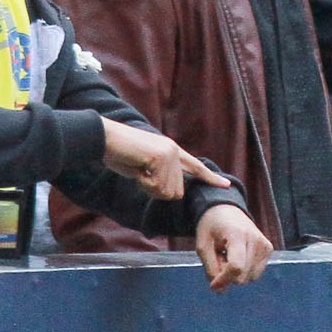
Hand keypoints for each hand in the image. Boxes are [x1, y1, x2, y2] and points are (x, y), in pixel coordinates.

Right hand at [101, 118, 232, 199]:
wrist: (104, 139)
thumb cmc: (120, 153)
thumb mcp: (144, 167)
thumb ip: (160, 176)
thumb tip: (171, 193)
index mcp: (172, 152)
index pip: (195, 167)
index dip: (211, 178)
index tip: (226, 186)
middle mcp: (174, 152)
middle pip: (176, 192)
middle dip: (156, 191)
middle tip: (141, 175)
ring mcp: (169, 154)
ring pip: (166, 192)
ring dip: (149, 188)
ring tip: (138, 170)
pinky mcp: (161, 158)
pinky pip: (156, 187)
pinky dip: (143, 184)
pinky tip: (137, 169)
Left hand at [194, 202, 270, 288]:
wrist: (226, 210)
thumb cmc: (211, 227)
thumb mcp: (203, 246)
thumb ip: (210, 269)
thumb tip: (220, 291)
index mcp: (238, 235)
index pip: (236, 267)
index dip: (223, 279)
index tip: (213, 284)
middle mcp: (256, 240)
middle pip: (242, 276)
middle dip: (227, 275)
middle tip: (219, 259)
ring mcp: (265, 245)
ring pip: (249, 278)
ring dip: (236, 274)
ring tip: (228, 256)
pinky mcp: (268, 249)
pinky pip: (255, 274)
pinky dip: (245, 271)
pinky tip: (239, 257)